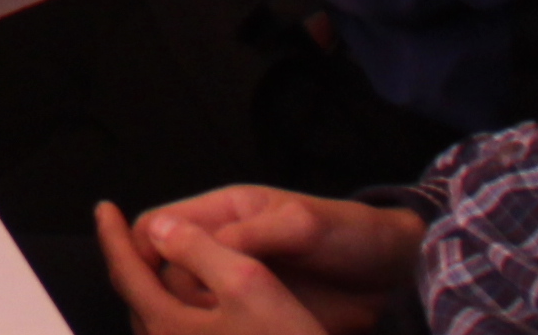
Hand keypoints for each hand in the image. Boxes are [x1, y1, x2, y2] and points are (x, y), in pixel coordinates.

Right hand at [100, 191, 417, 334]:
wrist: (394, 277)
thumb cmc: (351, 237)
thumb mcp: (303, 227)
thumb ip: (251, 233)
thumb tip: (191, 238)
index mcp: (225, 215)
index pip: (159, 226)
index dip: (143, 250)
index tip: (144, 279)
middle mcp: (223, 248)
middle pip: (164, 271)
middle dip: (169, 293)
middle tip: (202, 314)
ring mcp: (237, 285)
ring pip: (185, 304)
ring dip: (190, 320)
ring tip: (220, 331)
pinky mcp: (254, 317)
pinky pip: (217, 327)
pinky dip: (213, 334)